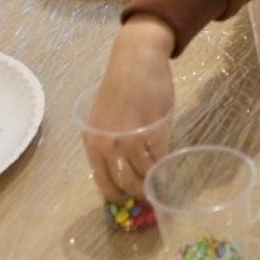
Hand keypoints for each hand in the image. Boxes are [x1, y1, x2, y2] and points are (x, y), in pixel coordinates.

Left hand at [81, 16, 175, 201]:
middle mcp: (108, 144)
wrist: (136, 59)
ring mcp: (131, 138)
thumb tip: (124, 170)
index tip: (128, 200)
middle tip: (147, 195)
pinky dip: (164, 165)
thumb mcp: (105, 119)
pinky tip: (167, 164)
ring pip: (144, 174)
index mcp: (93, 141)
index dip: (117, 196)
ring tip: (159, 181)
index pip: (103, 183)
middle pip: (124, 183)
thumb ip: (111, 144)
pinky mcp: (153, 130)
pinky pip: (159, 158)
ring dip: (153, 182)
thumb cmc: (121, 87)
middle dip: (137, 194)